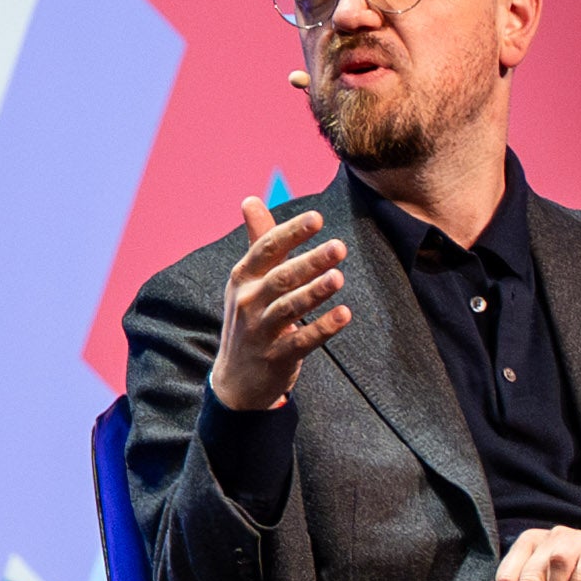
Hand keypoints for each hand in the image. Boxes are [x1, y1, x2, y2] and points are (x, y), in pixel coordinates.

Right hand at [203, 192, 357, 414]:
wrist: (236, 380)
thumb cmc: (249, 320)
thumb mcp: (248, 281)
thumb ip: (258, 241)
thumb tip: (250, 200)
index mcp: (243, 278)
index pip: (266, 249)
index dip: (291, 233)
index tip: (318, 218)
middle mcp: (248, 302)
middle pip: (281, 277)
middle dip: (310, 261)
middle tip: (340, 246)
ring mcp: (260, 331)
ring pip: (289, 307)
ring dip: (315, 292)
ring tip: (339, 277)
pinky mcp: (275, 357)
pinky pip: (302, 340)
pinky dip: (323, 327)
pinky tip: (344, 314)